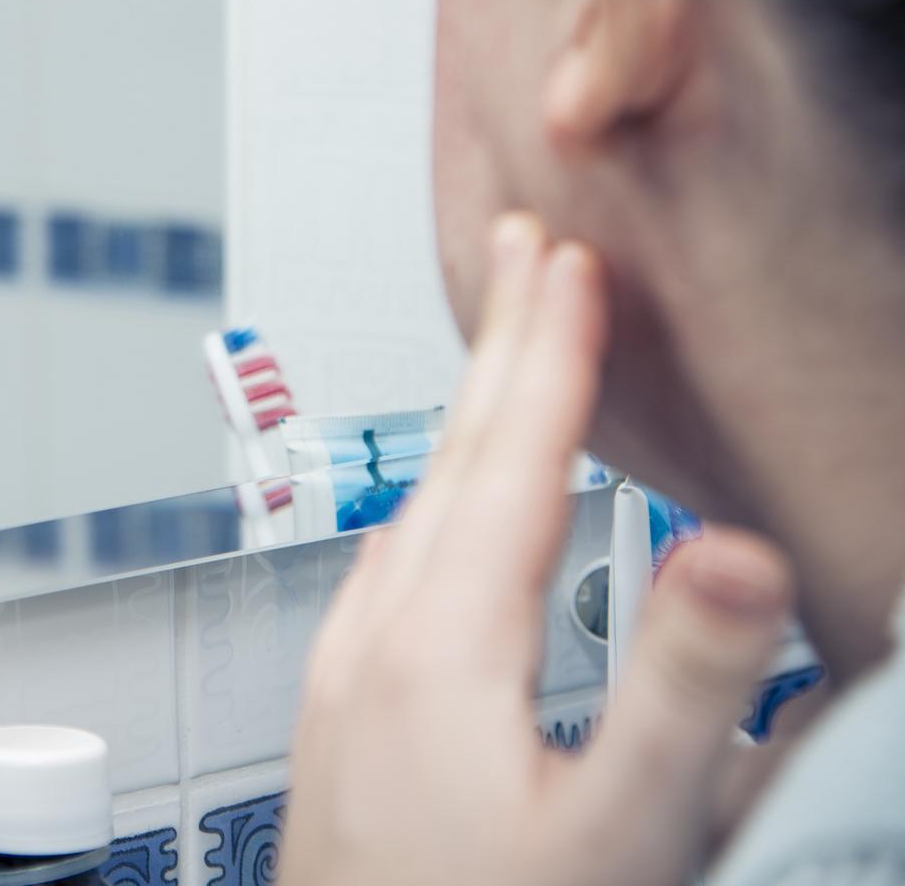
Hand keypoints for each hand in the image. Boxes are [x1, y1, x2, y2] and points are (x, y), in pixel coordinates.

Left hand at [280, 214, 793, 885]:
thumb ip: (676, 689)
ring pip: (414, 516)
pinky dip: (436, 512)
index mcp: (442, 646)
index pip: (511, 460)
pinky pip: (391, 576)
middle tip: (529, 252)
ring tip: (504, 365)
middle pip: (450, 467)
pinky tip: (441, 535)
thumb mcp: (619, 833)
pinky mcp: (343, 730)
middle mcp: (374, 645)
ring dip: (467, 427)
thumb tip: (736, 552)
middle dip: (499, 353)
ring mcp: (346, 686)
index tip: (574, 257)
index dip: (553, 352)